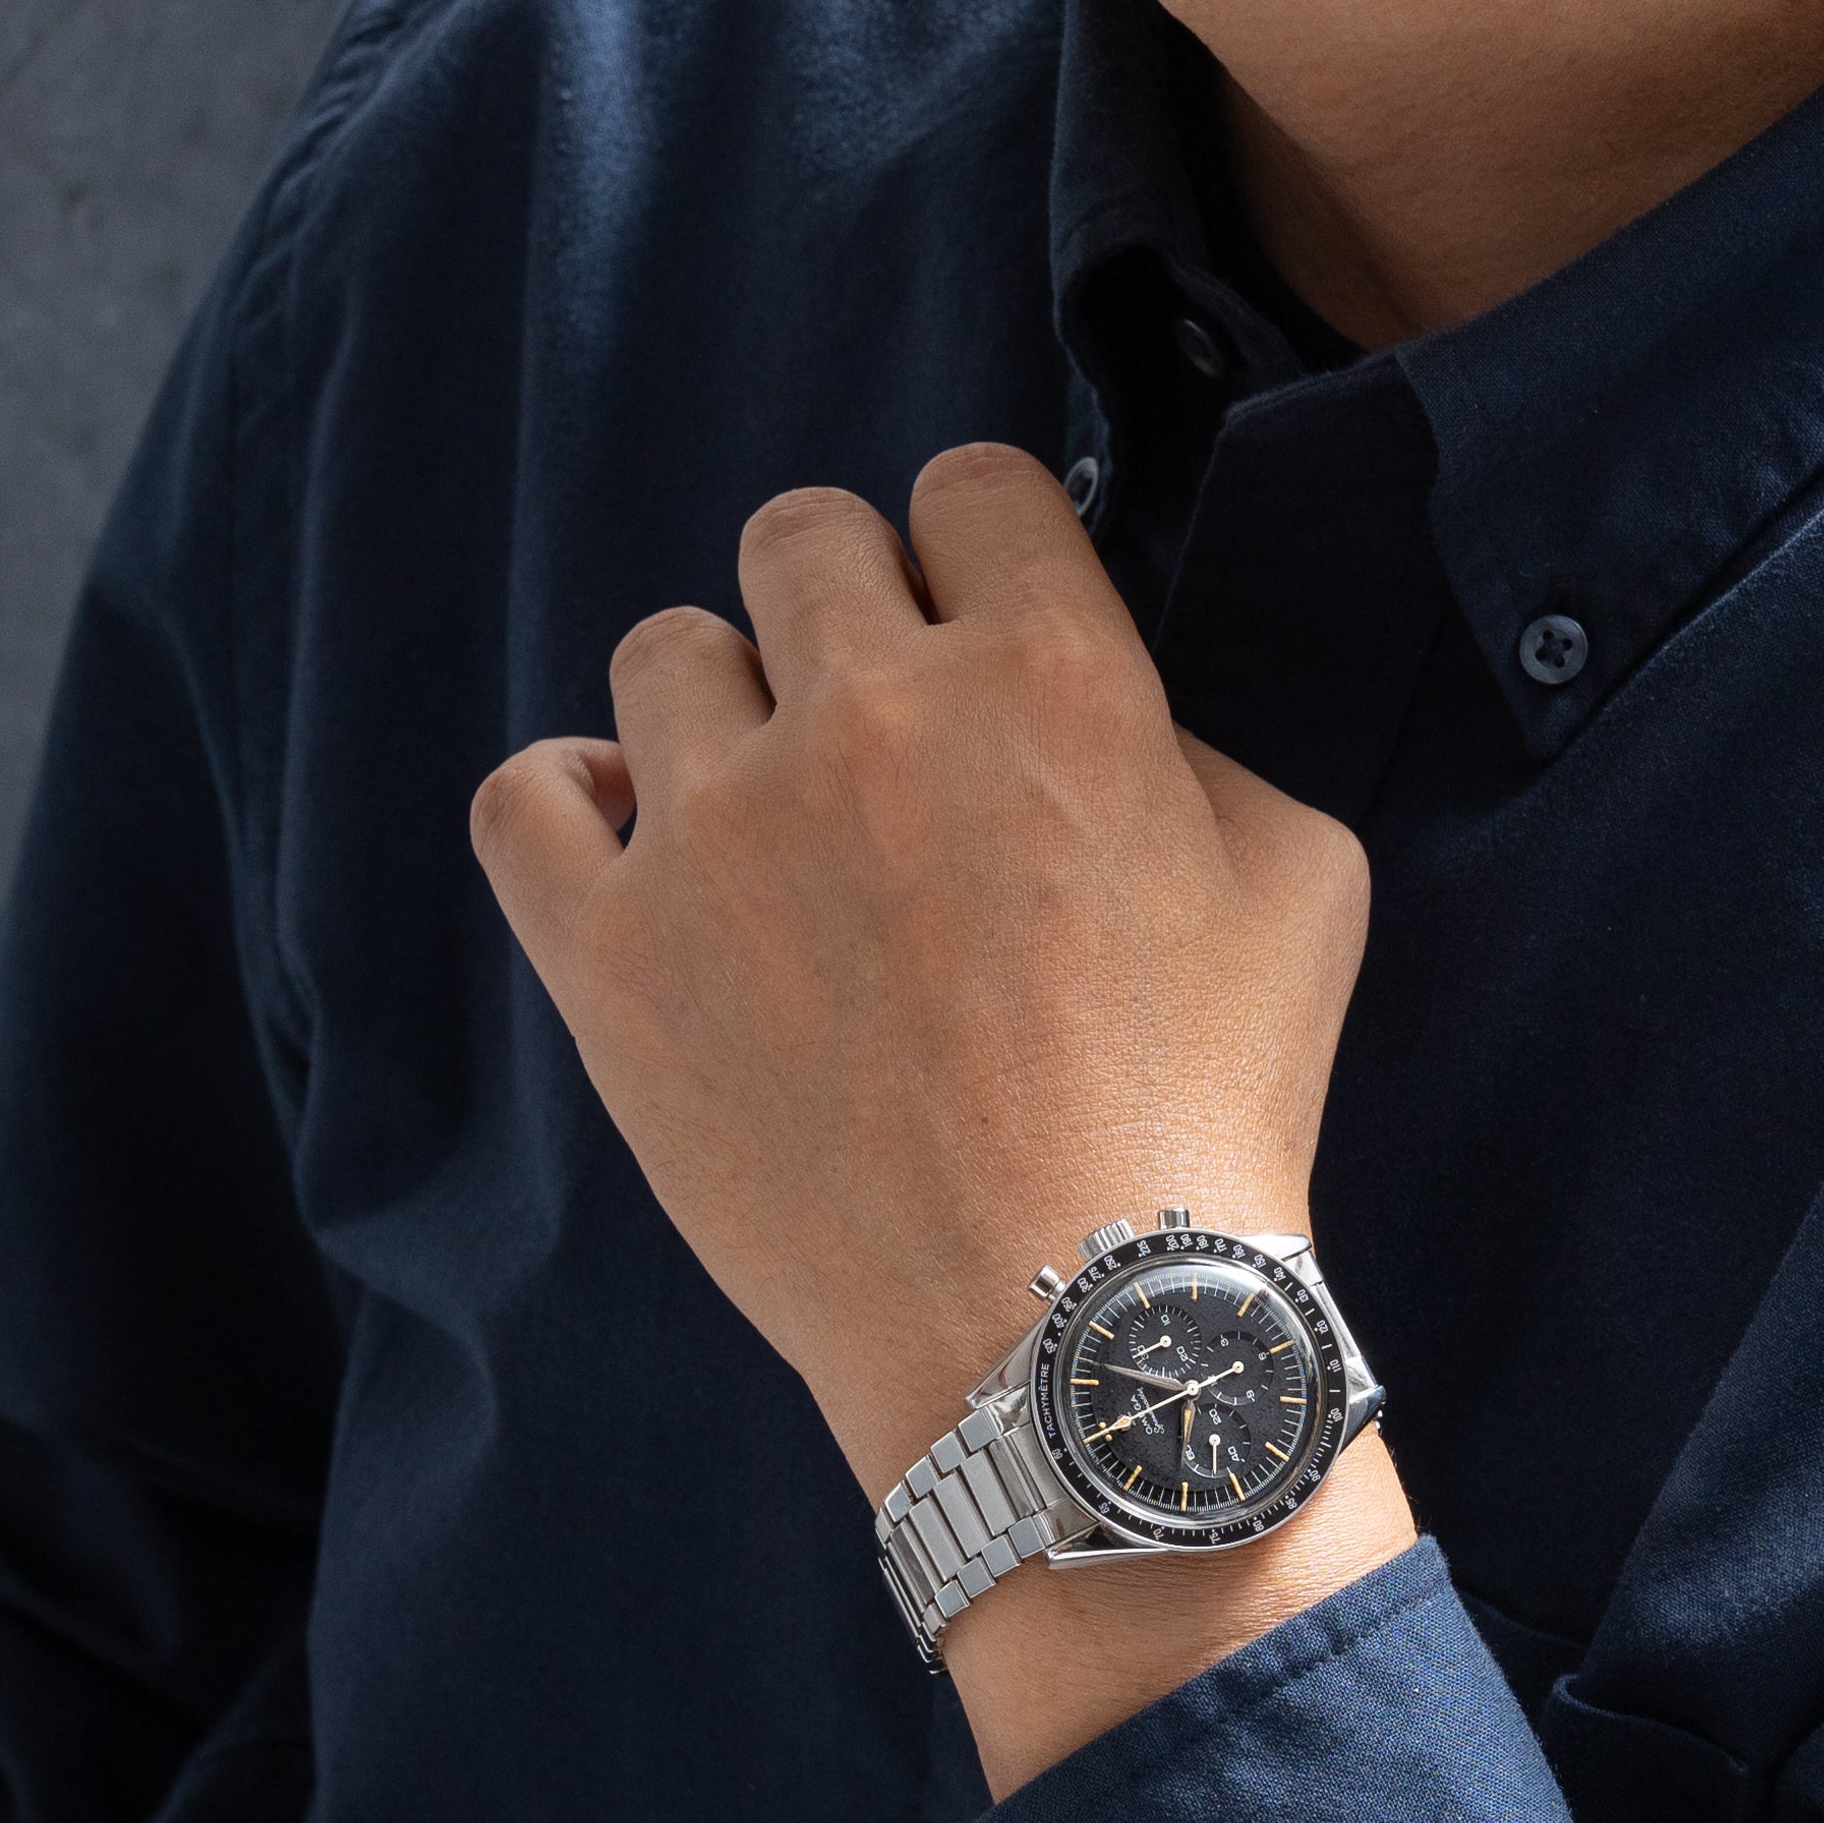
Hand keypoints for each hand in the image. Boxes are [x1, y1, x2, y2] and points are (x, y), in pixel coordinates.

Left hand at [472, 443, 1415, 1792]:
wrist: (1071, 1330)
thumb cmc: (1206, 1121)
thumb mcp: (1299, 891)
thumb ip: (1202, 752)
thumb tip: (1112, 719)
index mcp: (1048, 673)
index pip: (967, 491)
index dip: (978, 564)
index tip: (979, 649)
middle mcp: (869, 715)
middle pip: (799, 541)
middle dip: (845, 619)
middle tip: (882, 750)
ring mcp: (720, 832)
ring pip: (664, 654)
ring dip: (721, 720)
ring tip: (773, 840)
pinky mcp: (613, 956)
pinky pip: (524, 797)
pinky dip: (571, 809)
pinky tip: (636, 863)